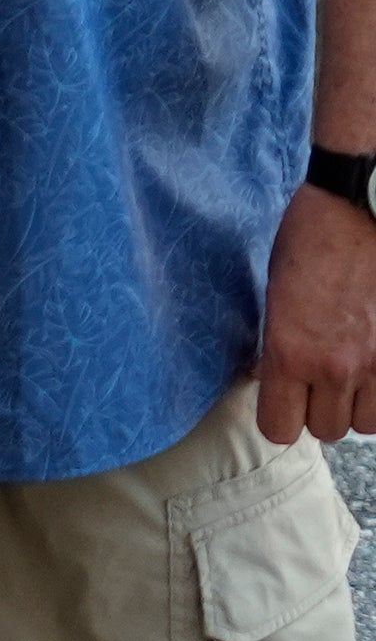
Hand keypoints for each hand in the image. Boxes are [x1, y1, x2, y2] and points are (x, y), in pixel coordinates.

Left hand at [259, 184, 375, 440]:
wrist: (359, 210)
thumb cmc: (308, 241)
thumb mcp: (275, 295)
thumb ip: (279, 345)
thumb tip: (277, 378)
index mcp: (290, 352)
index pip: (279, 429)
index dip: (279, 417)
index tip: (281, 400)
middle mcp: (336, 368)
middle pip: (326, 430)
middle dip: (318, 410)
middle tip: (317, 382)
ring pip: (366, 424)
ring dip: (356, 405)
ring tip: (350, 375)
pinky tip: (373, 368)